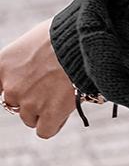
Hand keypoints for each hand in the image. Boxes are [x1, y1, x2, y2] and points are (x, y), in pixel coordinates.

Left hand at [0, 17, 75, 137]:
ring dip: (44, 109)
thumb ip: (25, 61)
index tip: (24, 89)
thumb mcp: (34, 41)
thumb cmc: (64, 34)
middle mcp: (10, 86)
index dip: (14, 89)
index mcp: (2, 65)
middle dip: (31, 98)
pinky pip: (44, 131)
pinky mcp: (49, 114)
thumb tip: (32, 69)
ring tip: (62, 91)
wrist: (83, 40)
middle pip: (15, 105)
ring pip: (30, 118)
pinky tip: (63, 111)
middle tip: (50, 86)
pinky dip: (54, 123)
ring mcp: (28, 102)